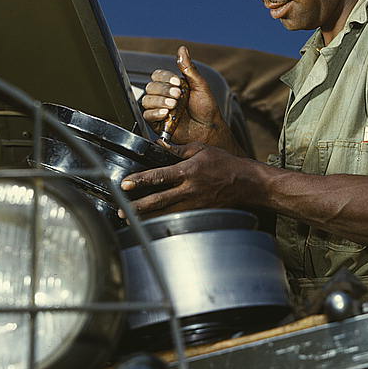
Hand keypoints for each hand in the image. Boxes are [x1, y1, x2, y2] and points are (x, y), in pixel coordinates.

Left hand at [120, 142, 260, 217]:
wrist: (245, 183)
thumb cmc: (224, 164)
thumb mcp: (201, 149)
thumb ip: (178, 149)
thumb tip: (158, 144)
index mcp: (188, 171)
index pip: (160, 175)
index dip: (141, 180)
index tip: (125, 184)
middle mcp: (189, 189)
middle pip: (159, 200)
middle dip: (138, 206)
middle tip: (122, 210)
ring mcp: (194, 204)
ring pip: (166, 213)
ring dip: (147, 217)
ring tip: (130, 220)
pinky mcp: (199, 212)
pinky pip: (178, 218)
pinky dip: (163, 221)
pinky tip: (151, 224)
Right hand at [139, 46, 229, 146]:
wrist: (209, 129)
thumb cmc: (206, 108)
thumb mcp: (200, 85)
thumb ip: (189, 68)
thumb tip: (182, 49)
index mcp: (172, 85)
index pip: (158, 75)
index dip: (165, 78)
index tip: (177, 82)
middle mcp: (163, 96)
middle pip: (150, 87)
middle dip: (164, 90)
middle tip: (178, 96)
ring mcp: (159, 109)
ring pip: (147, 100)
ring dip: (159, 101)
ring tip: (173, 105)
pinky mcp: (156, 123)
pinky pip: (146, 115)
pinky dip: (155, 113)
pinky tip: (166, 113)